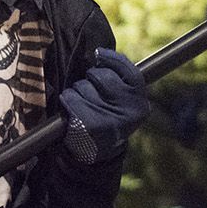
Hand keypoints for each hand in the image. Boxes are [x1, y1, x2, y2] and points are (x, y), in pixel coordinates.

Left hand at [58, 48, 148, 163]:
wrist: (96, 156)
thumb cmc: (107, 118)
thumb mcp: (122, 103)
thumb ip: (119, 80)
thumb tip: (99, 52)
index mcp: (139, 104)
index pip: (130, 72)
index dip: (112, 59)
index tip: (98, 54)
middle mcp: (128, 112)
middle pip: (102, 76)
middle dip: (90, 78)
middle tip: (91, 91)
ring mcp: (109, 119)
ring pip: (83, 86)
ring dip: (77, 91)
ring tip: (83, 105)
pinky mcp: (88, 124)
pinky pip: (70, 97)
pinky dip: (67, 99)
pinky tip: (72, 110)